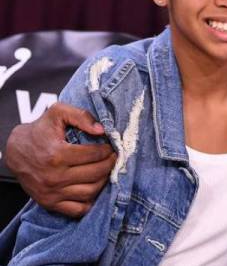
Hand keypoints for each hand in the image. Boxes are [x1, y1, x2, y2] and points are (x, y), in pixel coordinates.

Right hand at [5, 103, 115, 217]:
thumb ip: (81, 116)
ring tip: (106, 170)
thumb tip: (101, 130)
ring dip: (104, 181)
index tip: (110, 147)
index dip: (107, 150)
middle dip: (109, 164)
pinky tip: (94, 187)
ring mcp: (52, 192)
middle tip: (113, 158)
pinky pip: (78, 209)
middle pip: (95, 174)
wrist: (16, 151)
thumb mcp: (58, 113)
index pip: (94, 155)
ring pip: (90, 192)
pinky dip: (90, 201)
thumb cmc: (40, 130)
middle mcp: (54, 176)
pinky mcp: (50, 203)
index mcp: (57, 154)